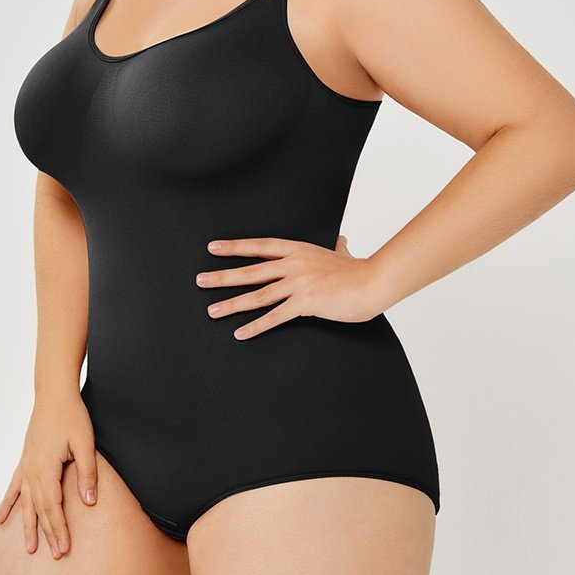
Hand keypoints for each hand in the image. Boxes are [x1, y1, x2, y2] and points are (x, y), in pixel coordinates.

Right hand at [0, 390, 96, 558]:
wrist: (54, 394)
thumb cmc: (72, 416)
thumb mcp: (85, 444)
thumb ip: (87, 474)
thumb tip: (90, 503)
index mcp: (46, 468)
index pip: (53, 506)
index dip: (59, 528)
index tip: (64, 548)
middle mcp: (32, 470)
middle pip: (39, 509)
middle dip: (48, 533)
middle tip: (56, 555)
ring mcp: (25, 466)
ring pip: (25, 503)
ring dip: (27, 526)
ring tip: (29, 548)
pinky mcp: (25, 461)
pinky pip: (13, 488)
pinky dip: (8, 505)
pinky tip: (0, 520)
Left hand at [197, 234, 381, 340]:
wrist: (374, 282)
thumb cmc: (360, 272)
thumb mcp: (343, 255)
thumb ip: (337, 248)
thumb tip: (340, 240)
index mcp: (299, 250)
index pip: (260, 247)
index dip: (235, 247)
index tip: (213, 248)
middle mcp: (294, 264)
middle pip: (251, 271)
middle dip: (223, 276)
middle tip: (200, 280)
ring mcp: (298, 283)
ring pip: (257, 295)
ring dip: (232, 304)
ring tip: (212, 310)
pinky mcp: (305, 303)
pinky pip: (275, 317)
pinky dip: (256, 326)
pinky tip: (240, 333)